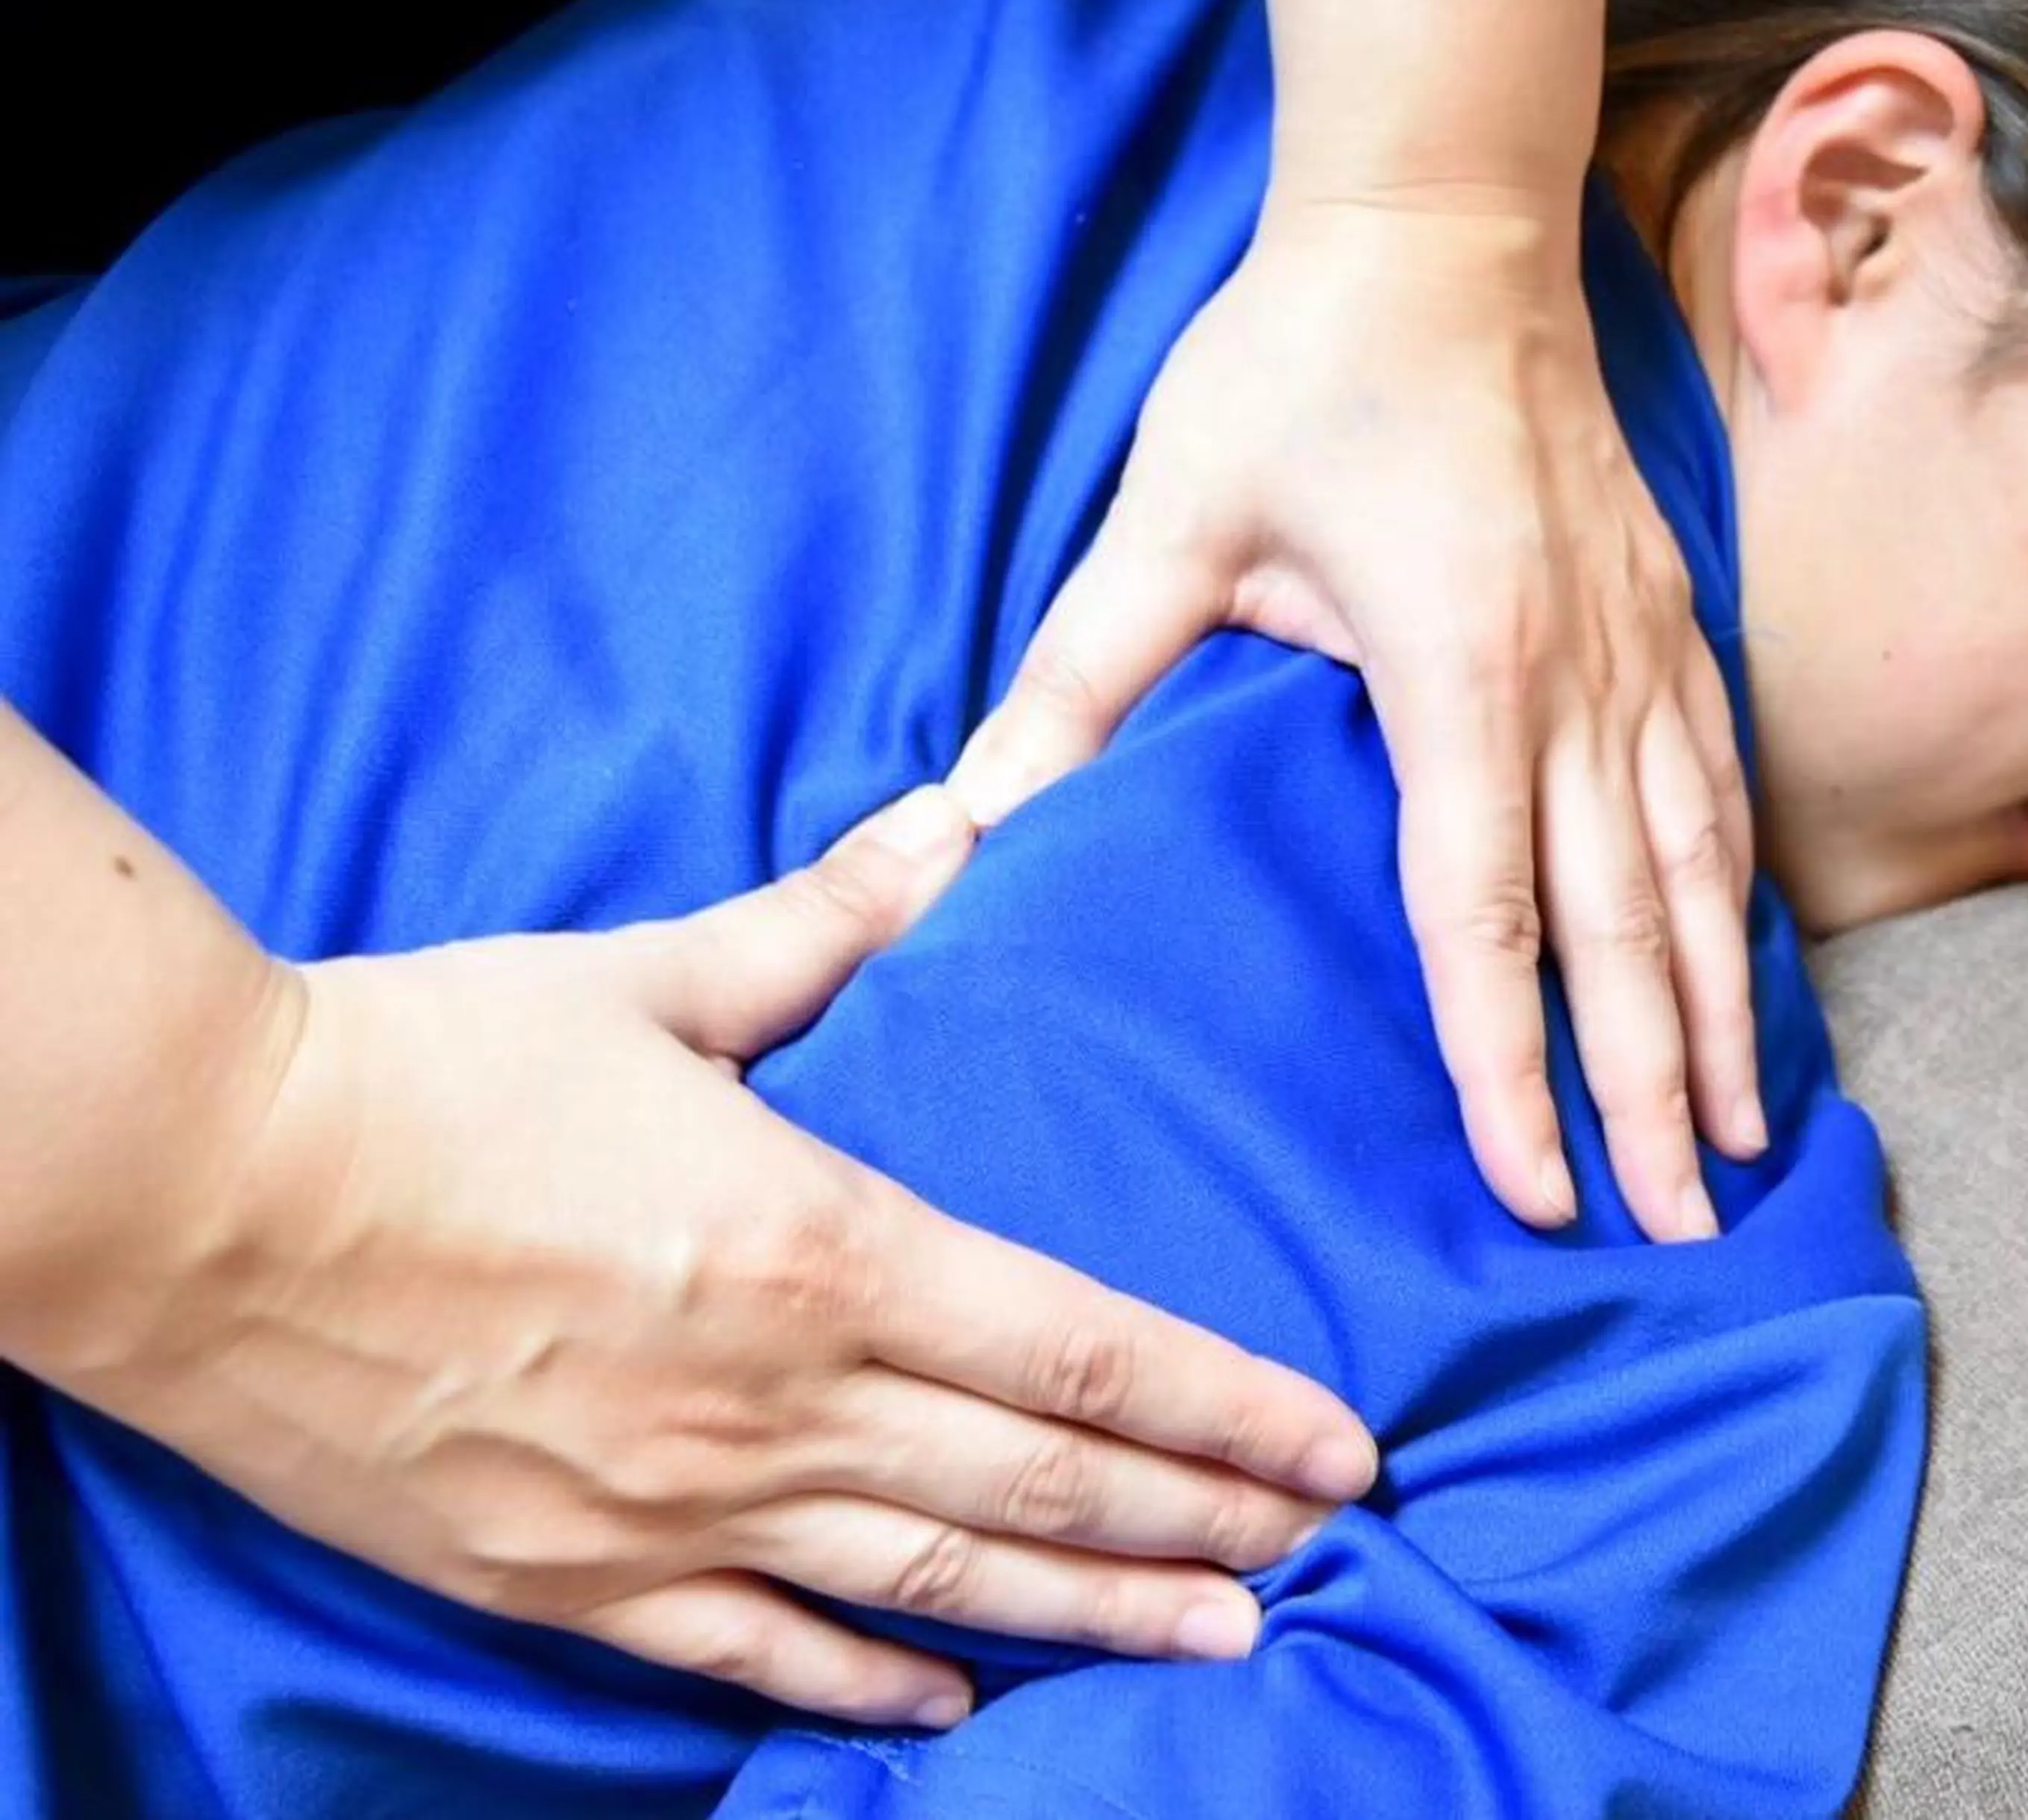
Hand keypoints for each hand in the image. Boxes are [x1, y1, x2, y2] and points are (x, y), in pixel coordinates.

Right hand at [75, 786, 1376, 1728]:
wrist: (191, 1190)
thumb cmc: (426, 1065)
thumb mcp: (646, 978)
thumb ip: (827, 922)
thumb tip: (957, 823)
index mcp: (819, 1245)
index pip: (1084, 1347)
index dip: (1227, 1405)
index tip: (1341, 1447)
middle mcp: (773, 1401)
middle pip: (1043, 1482)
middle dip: (1203, 1520)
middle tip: (1324, 1554)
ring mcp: (670, 1510)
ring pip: (936, 1584)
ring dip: (1095, 1617)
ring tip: (1224, 1642)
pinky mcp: (563, 1577)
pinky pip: (752, 1654)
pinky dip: (869, 1682)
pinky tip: (961, 1700)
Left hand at [950, 194, 1762, 1243]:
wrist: (1447, 218)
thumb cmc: (1301, 361)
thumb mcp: (1170, 514)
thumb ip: (1084, 678)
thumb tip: (970, 819)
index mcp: (1462, 668)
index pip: (1486, 917)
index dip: (1512, 1070)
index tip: (1535, 1195)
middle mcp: (1579, 677)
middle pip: (1622, 925)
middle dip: (1649, 1091)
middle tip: (1683, 1233)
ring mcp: (1644, 642)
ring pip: (1698, 867)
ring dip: (1717, 1013)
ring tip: (1741, 1143)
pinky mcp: (1671, 608)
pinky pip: (1720, 781)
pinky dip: (1735, 892)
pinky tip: (1743, 969)